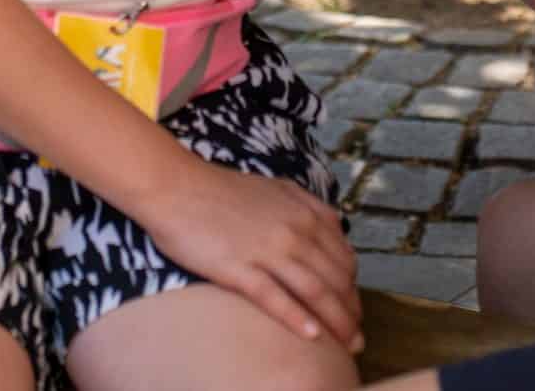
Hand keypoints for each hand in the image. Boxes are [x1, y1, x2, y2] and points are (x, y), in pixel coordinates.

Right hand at [138, 162, 362, 353]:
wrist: (177, 188)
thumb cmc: (223, 190)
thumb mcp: (277, 188)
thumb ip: (309, 205)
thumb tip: (337, 226)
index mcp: (304, 214)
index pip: (344, 259)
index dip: (353, 288)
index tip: (354, 308)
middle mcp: (293, 232)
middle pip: (335, 279)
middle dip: (351, 312)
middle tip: (357, 338)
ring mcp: (267, 250)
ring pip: (314, 291)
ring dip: (336, 322)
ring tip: (348, 345)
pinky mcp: (239, 268)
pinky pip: (275, 298)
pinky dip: (297, 318)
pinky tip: (312, 336)